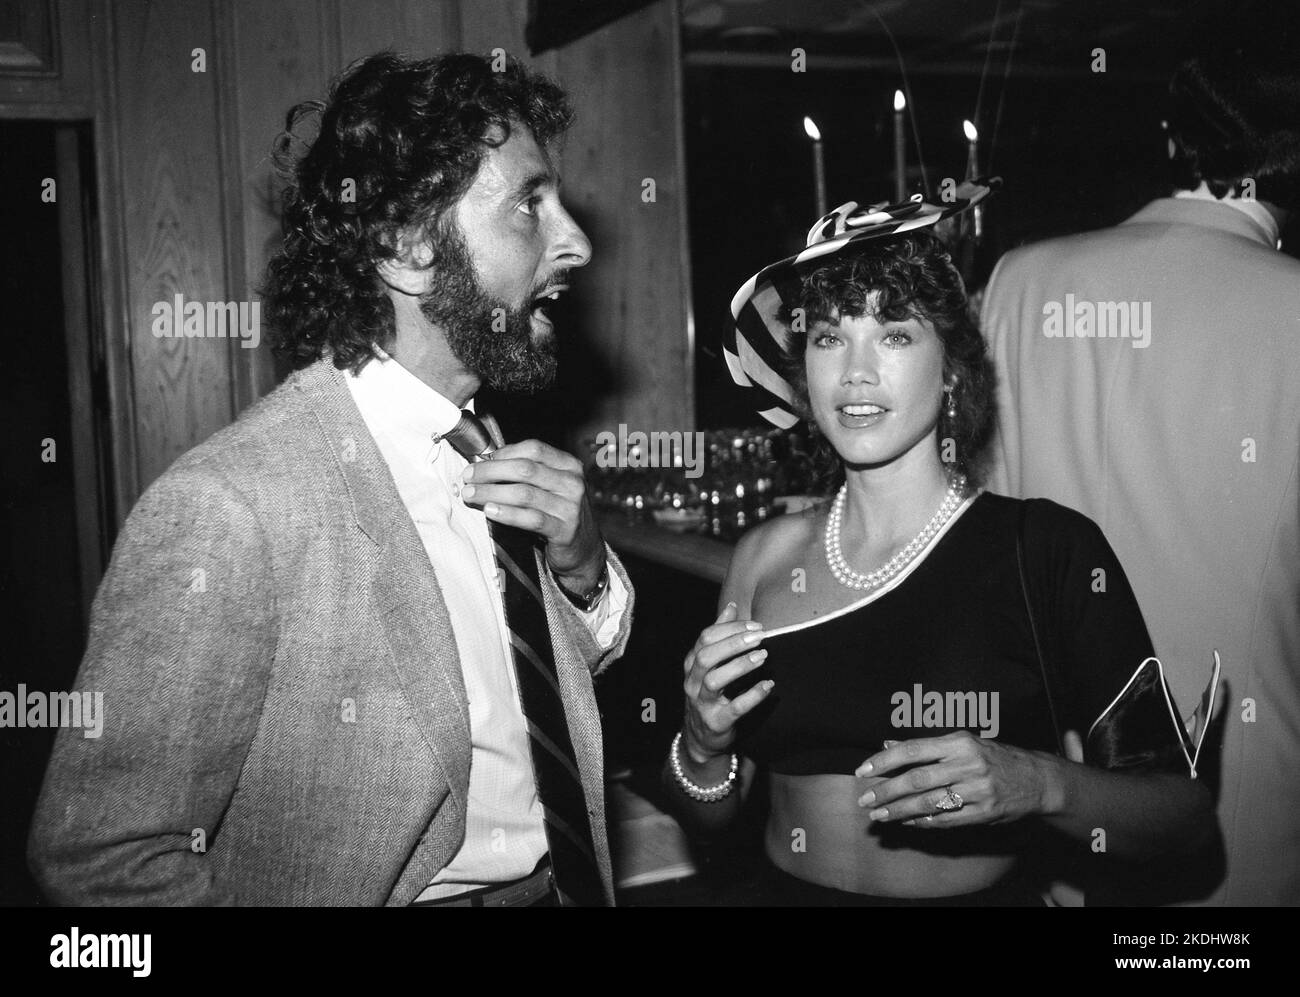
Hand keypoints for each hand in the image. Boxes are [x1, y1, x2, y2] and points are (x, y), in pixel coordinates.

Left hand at [460, 440, 603, 586]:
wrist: (583, 549)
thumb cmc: (557, 513)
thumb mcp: (550, 487)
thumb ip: (526, 473)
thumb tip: (485, 463)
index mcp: (569, 465)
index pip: (533, 449)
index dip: (503, 453)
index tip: (480, 461)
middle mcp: (572, 483)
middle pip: (525, 469)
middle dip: (490, 471)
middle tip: (467, 477)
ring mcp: (571, 507)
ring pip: (524, 494)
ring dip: (492, 492)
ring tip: (470, 494)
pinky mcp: (565, 530)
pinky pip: (531, 519)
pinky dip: (507, 513)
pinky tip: (489, 511)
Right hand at [681, 602, 774, 763]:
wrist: (701, 738)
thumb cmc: (709, 694)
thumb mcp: (709, 665)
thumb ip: (720, 635)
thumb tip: (732, 606)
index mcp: (692, 664)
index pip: (705, 638)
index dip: (730, 628)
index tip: (755, 624)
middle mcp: (693, 682)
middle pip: (707, 656)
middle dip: (734, 643)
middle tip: (760, 636)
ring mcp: (702, 703)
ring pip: (715, 680)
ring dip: (740, 666)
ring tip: (763, 656)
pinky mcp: (717, 722)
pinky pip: (735, 708)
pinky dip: (753, 695)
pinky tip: (769, 685)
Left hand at [853, 731, 1058, 827]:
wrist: (1037, 779)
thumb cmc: (993, 757)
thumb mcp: (962, 742)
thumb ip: (925, 746)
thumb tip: (887, 744)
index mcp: (959, 742)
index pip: (912, 750)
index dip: (884, 761)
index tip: (863, 772)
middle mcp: (967, 764)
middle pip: (916, 779)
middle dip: (886, 791)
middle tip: (866, 800)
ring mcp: (977, 790)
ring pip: (928, 802)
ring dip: (899, 810)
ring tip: (880, 815)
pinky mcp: (984, 813)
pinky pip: (946, 820)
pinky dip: (923, 822)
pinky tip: (907, 822)